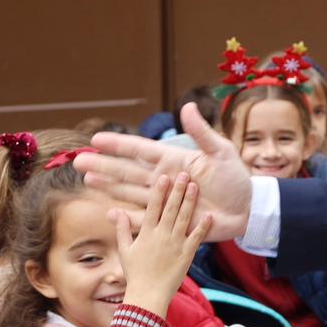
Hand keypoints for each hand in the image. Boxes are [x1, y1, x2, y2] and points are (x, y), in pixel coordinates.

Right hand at [78, 104, 252, 239]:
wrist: (247, 208)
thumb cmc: (235, 178)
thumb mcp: (221, 152)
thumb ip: (202, 132)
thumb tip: (187, 106)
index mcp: (173, 160)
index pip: (140, 150)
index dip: (119, 145)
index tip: (97, 139)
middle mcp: (163, 179)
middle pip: (128, 171)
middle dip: (104, 166)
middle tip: (79, 162)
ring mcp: (164, 200)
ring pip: (130, 192)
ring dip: (108, 187)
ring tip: (87, 181)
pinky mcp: (169, 220)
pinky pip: (144, 219)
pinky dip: (127, 217)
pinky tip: (109, 213)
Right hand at [114, 172, 212, 316]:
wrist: (148, 295)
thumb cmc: (135, 274)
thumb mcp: (125, 250)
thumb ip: (122, 230)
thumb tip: (116, 212)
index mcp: (146, 233)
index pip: (153, 207)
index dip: (159, 190)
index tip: (163, 176)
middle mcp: (161, 235)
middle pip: (170, 208)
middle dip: (177, 190)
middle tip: (183, 173)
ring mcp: (175, 244)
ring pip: (184, 218)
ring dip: (190, 202)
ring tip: (195, 186)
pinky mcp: (187, 255)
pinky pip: (196, 238)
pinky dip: (203, 227)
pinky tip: (209, 215)